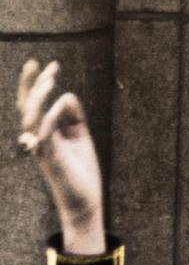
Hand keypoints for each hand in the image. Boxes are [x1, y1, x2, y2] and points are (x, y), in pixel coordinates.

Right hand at [16, 60, 104, 240]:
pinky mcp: (51, 160)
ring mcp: (41, 148)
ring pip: (29, 118)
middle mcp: (37, 137)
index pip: (33, 103)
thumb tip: (67, 95)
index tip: (47, 64)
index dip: (36, 83)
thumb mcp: (80, 137)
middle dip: (33, 84)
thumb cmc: (80, 170)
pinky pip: (44, 136)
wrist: (85, 200)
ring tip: (51, 81)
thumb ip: (73, 117)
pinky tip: (59, 103)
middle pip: (26, 106)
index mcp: (44, 131)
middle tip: (47, 65)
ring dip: (39, 97)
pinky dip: (49, 119)